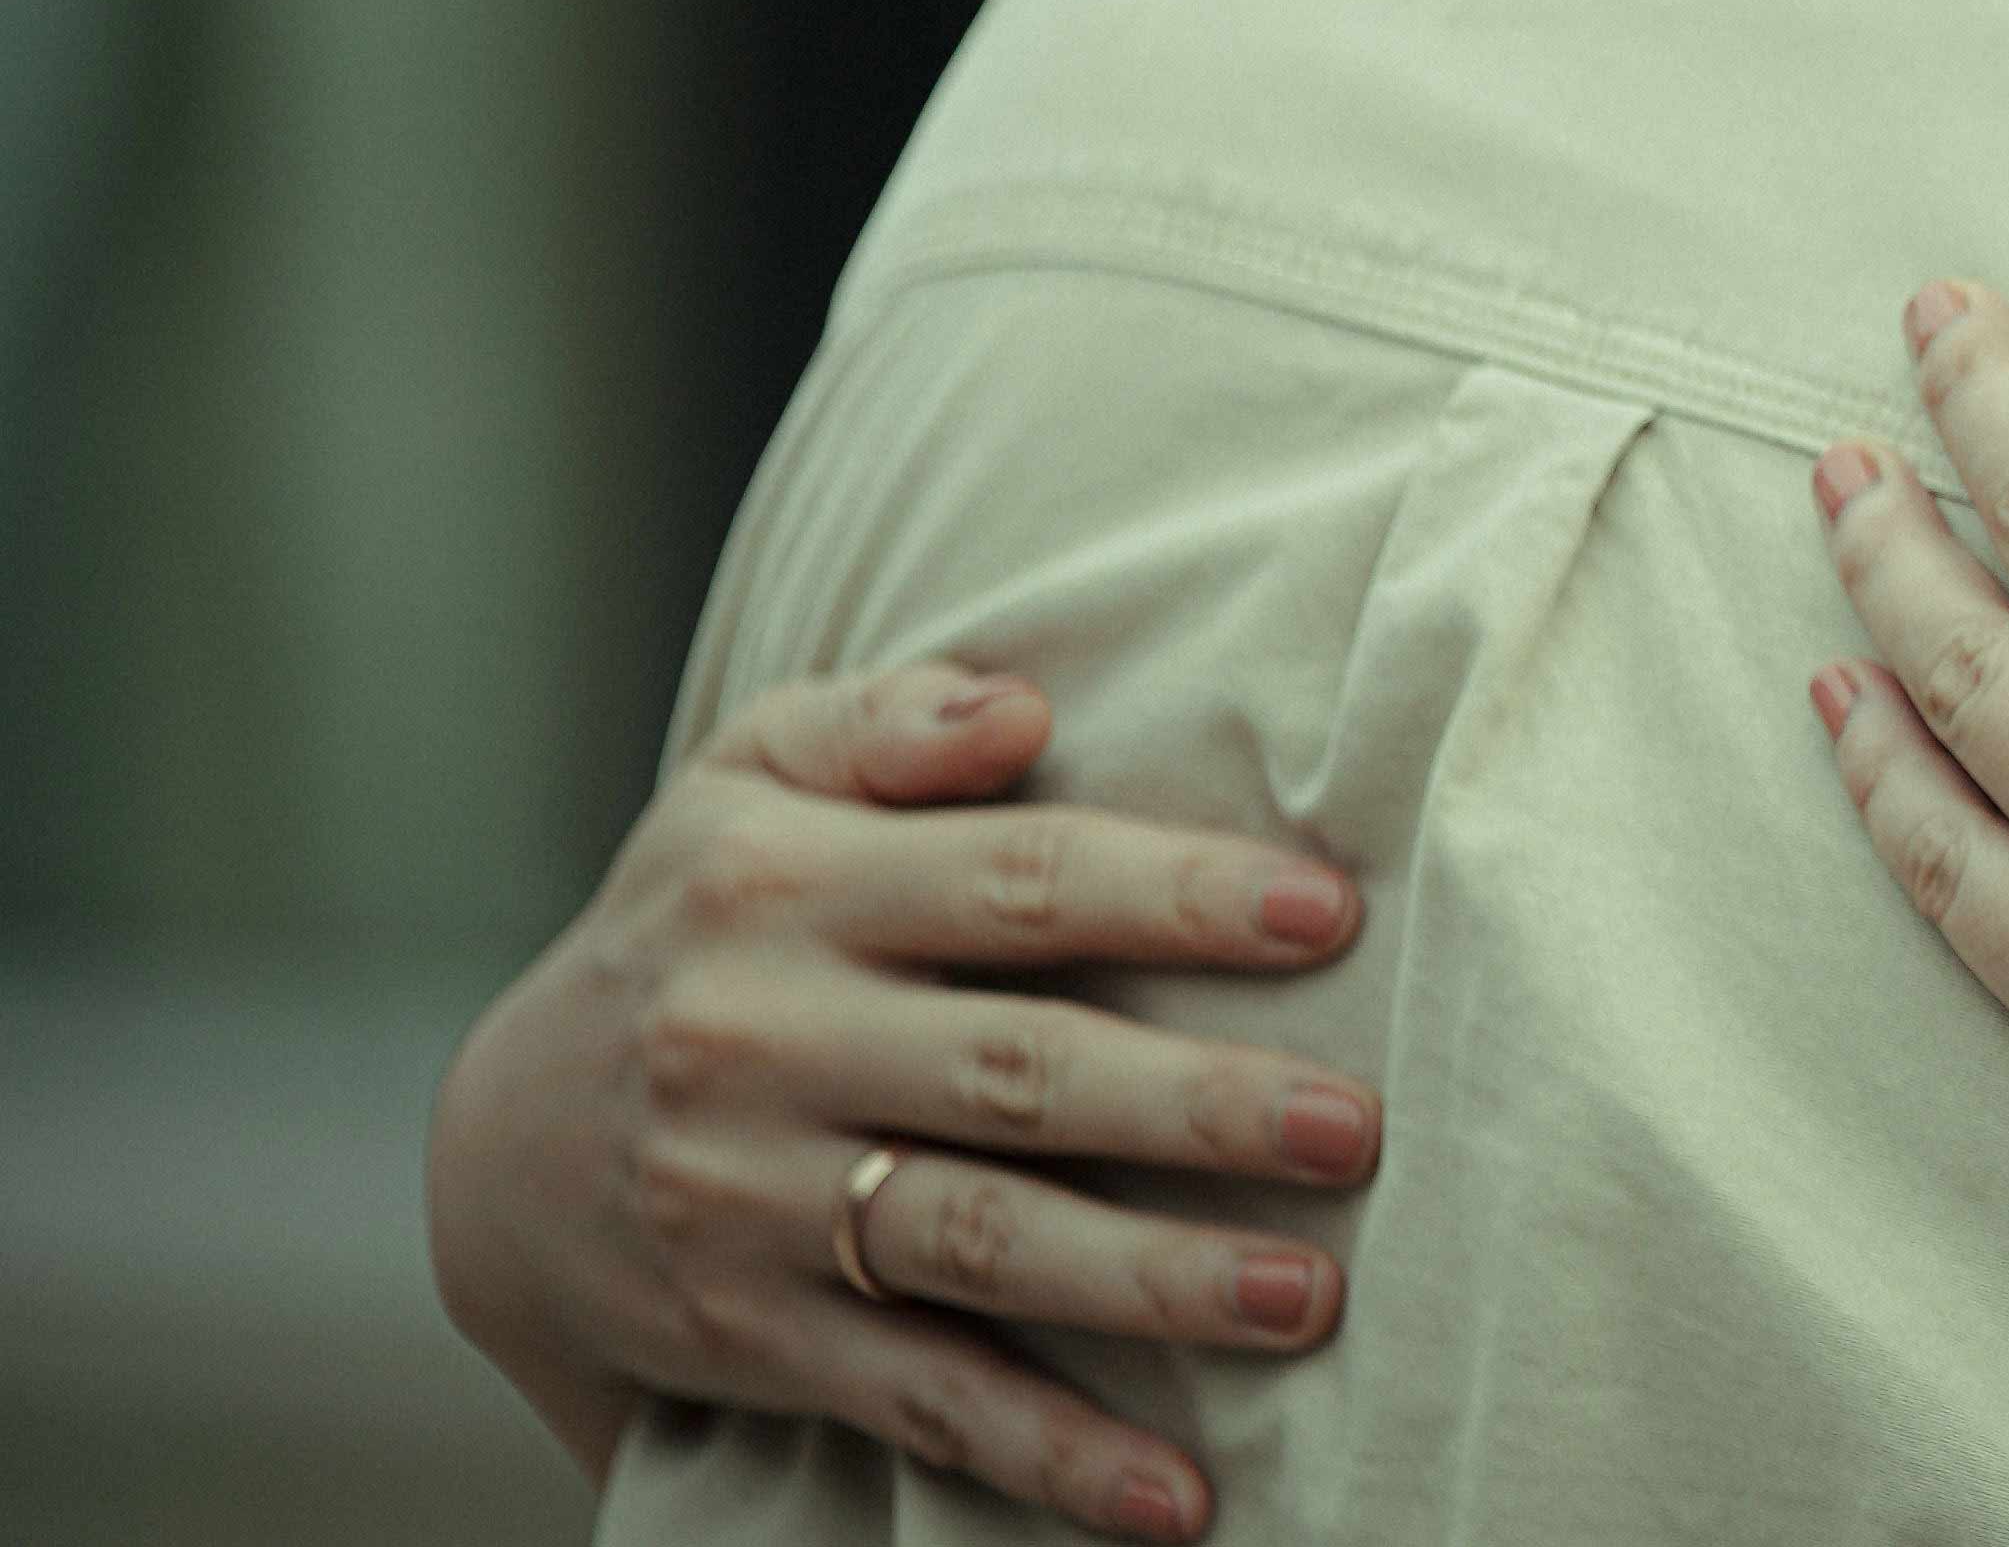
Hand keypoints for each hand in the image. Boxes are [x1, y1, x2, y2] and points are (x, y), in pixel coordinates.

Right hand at [430, 660, 1386, 1539]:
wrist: (492, 1148)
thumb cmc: (695, 924)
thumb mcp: (745, 779)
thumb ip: (890, 722)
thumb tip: (1025, 704)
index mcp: (789, 888)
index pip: (1016, 879)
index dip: (1173, 895)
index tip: (1329, 915)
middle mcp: (766, 1042)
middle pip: (1017, 1070)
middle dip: (1195, 1104)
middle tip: (1353, 1127)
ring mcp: (754, 1200)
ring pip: (980, 1241)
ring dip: (1150, 1283)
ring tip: (1307, 1297)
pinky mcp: (750, 1336)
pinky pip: (917, 1397)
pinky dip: (1047, 1452)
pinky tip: (1173, 1496)